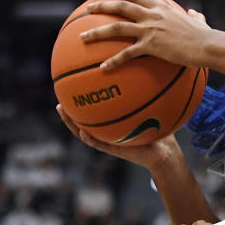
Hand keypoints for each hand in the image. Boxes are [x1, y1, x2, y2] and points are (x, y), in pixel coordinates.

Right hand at [56, 103, 180, 171]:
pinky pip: (99, 144)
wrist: (165, 152)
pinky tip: (82, 132)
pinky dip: (89, 139)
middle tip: (59, 101)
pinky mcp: (115, 150)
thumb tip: (149, 72)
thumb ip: (147, 96)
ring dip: (72, 124)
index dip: (82, 104)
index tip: (72, 91)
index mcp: (113, 123)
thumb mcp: (153, 109)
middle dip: (70, 113)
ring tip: (62, 112)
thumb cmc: (160, 130)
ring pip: (84, 133)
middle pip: (83, 122)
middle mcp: (107, 132)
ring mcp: (109, 142)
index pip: (94, 112)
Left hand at [80, 0, 211, 69]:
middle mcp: (153, 15)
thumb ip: (195, 17)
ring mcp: (150, 29)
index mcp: (163, 8)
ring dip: (97, 31)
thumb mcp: (201, 22)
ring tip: (82, 37)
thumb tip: (194, 14)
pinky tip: (103, 67)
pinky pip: (127, 53)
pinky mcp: (151, 46)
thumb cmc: (207, 36)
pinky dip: (113, 61)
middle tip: (88, 9)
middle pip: (121, 6)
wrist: (207, 46)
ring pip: (117, 27)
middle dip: (102, 6)